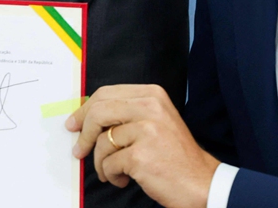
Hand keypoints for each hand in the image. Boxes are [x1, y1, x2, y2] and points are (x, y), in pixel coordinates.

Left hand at [67, 84, 217, 207]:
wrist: (202, 183)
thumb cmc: (175, 156)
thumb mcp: (156, 121)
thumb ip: (127, 113)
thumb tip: (87, 116)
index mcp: (152, 95)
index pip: (106, 94)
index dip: (85, 109)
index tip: (74, 123)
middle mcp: (150, 107)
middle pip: (98, 112)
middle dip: (83, 133)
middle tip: (78, 150)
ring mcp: (146, 130)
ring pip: (101, 142)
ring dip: (101, 162)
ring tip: (113, 172)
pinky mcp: (140, 155)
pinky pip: (108, 163)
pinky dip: (111, 175)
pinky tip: (124, 179)